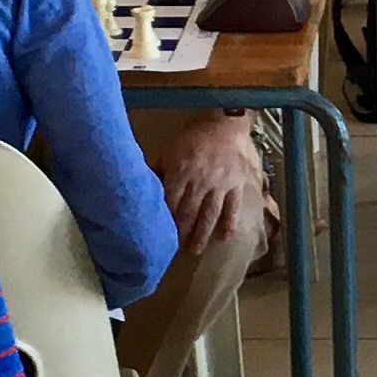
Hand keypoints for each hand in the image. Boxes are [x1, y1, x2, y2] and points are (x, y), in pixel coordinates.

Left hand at [162, 110, 264, 252]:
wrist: (224, 126)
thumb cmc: (193, 140)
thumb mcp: (169, 151)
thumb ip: (157, 171)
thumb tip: (139, 187)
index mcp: (180, 172)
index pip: (170, 202)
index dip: (165, 220)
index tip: (160, 235)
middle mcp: (200, 181)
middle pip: (188, 212)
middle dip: (182, 233)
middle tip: (176, 250)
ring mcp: (220, 185)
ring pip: (209, 214)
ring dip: (202, 234)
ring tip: (196, 250)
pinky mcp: (236, 185)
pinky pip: (233, 208)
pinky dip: (229, 223)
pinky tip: (225, 238)